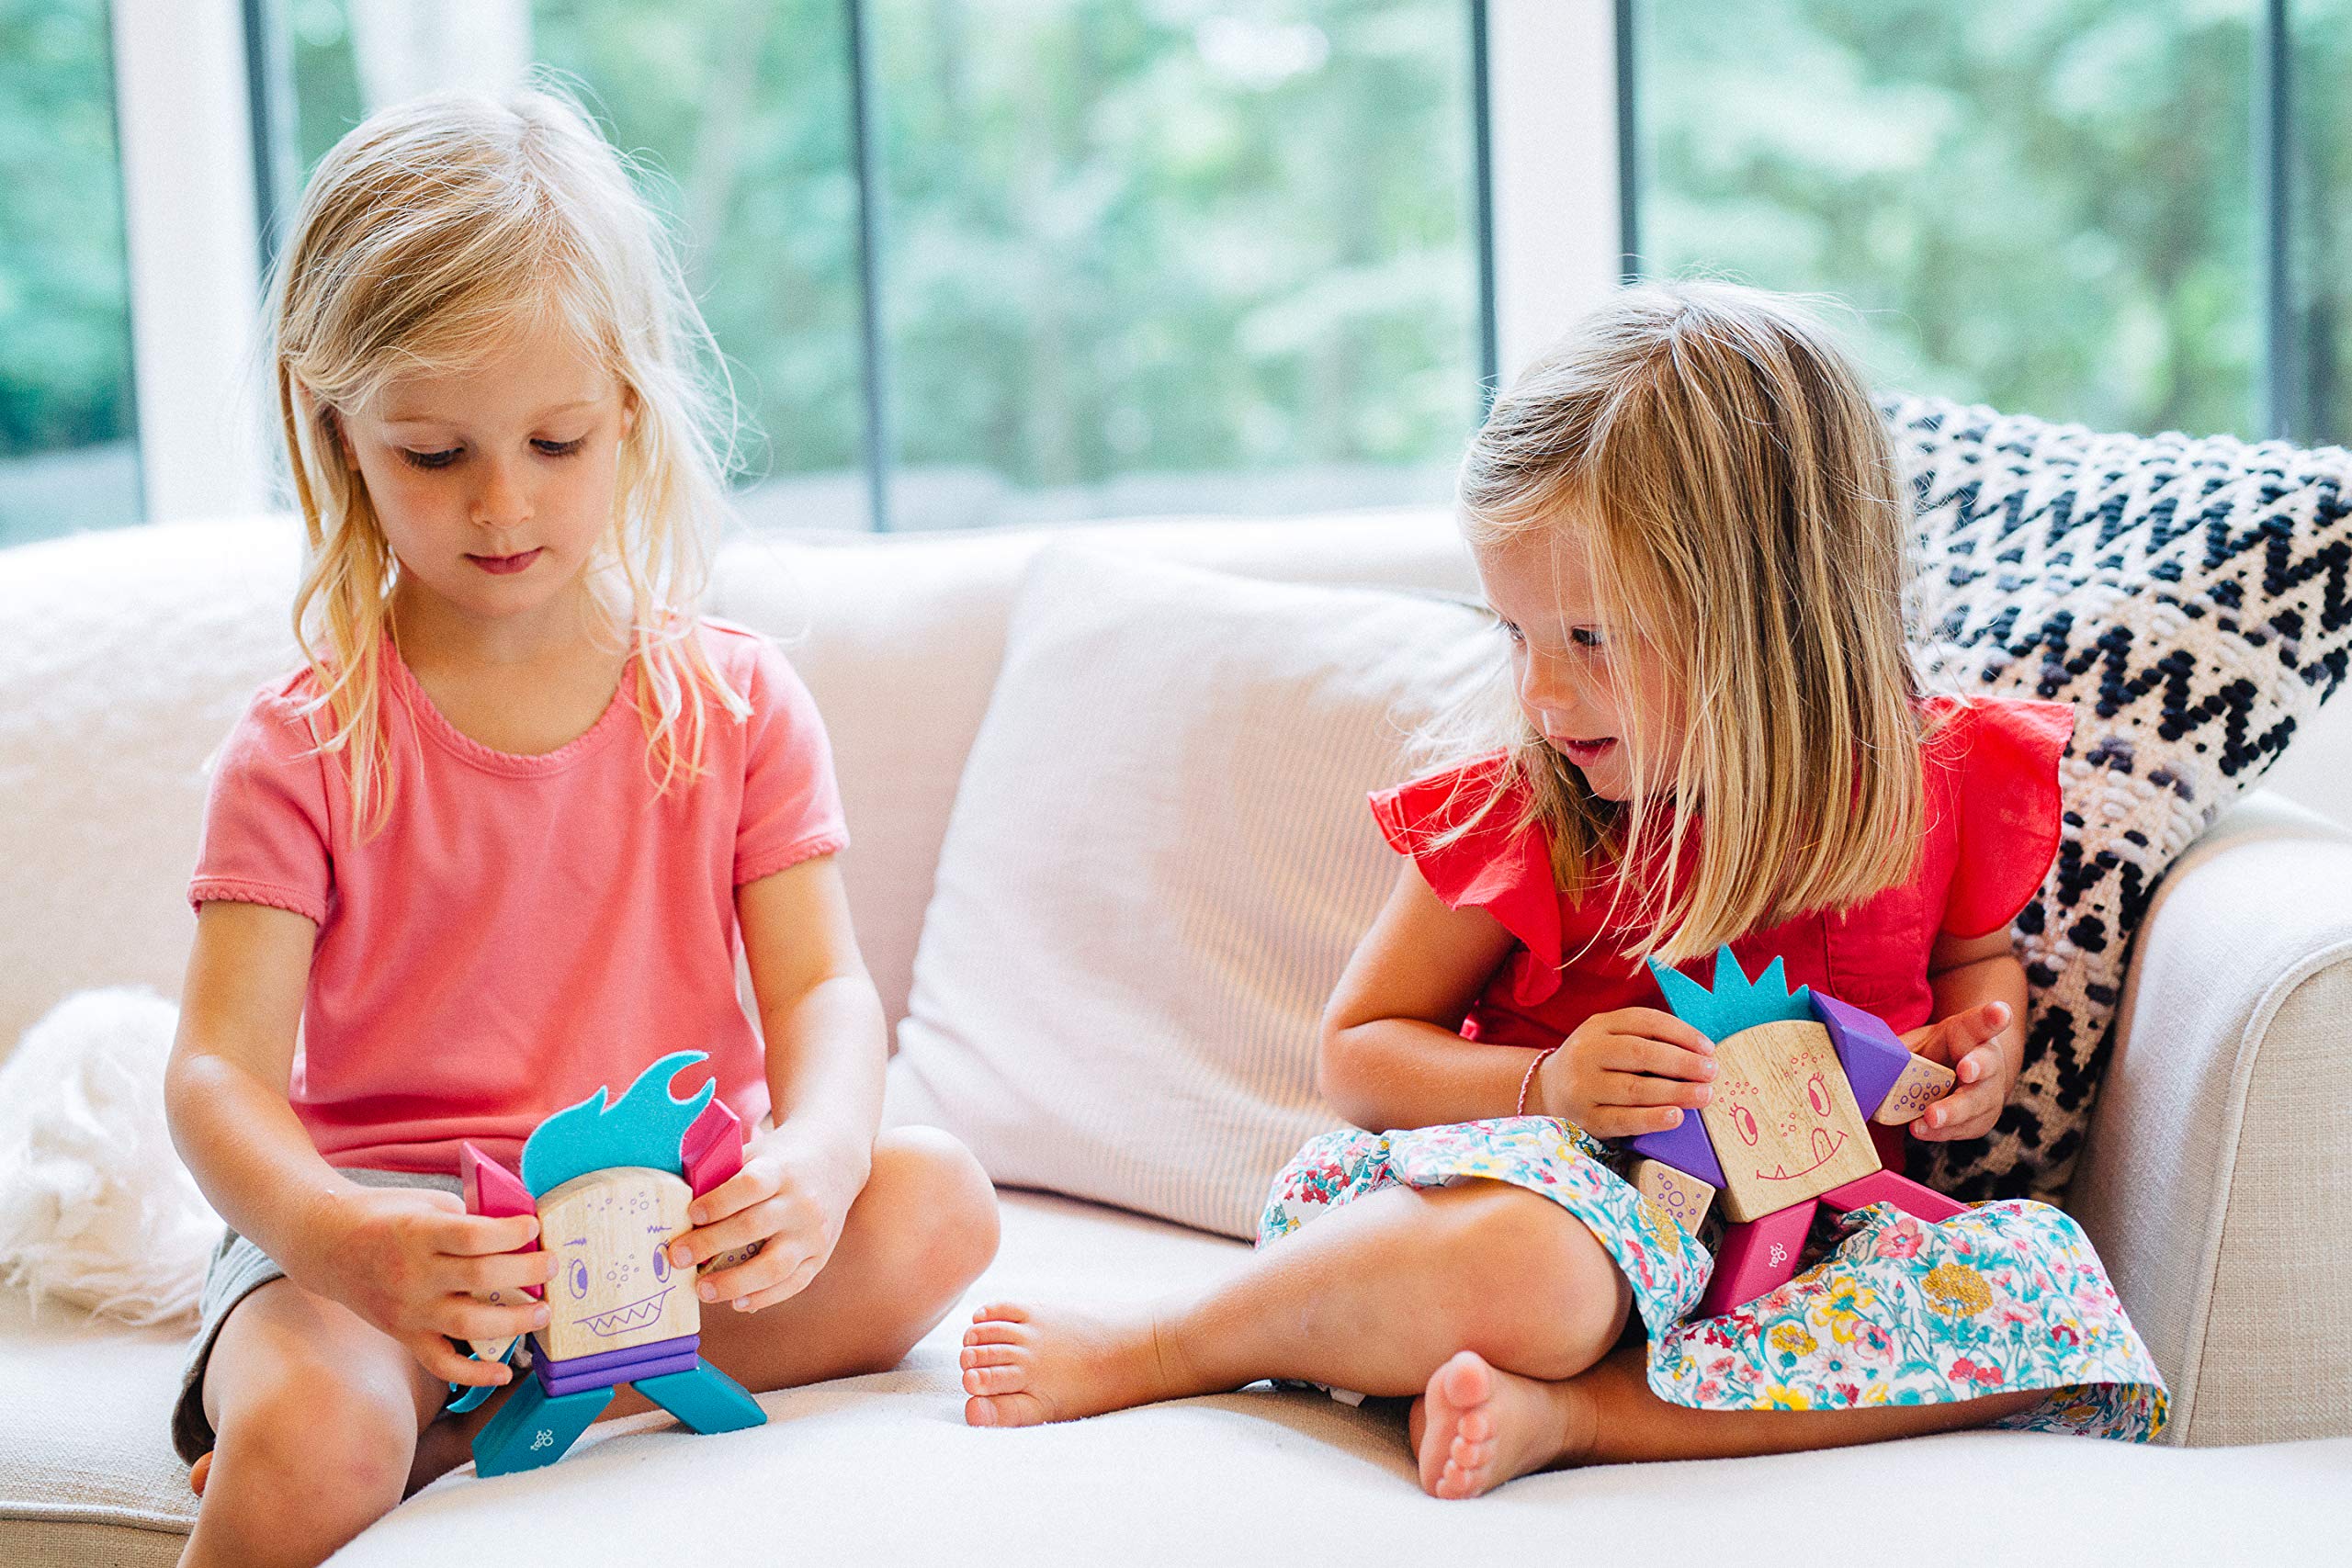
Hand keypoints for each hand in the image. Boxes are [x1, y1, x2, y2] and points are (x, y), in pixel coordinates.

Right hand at [298, 1184, 551, 1385]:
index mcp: (418, 1232)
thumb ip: (469, 1218)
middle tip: (552, 1264)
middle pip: (479, 1278)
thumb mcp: (427, 1203)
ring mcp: (407, 1310)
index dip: (511, 1232)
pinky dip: (474, 1374)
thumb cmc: (387, 1215)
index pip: (474, 1236)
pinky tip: (504, 1373)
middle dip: (526, 1272)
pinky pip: (441, 1363)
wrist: (327, 1243)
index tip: (534, 1224)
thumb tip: (521, 1233)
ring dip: (513, 1322)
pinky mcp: (404, 1334)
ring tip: (543, 1312)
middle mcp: (412, 1274)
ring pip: (467, 1324)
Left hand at [666, 1126, 868, 1313]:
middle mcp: (801, 1203)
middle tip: (677, 1257)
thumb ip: (722, 1176)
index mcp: (782, 1170)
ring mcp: (813, 1233)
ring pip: (775, 1265)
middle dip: (710, 1244)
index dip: (719, 1201)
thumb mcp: (756, 1153)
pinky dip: (764, 1298)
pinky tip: (737, 1303)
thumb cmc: (779, 1160)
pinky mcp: (821, 1255)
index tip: (691, 1214)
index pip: (751, 1185)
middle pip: (754, 1227)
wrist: (835, 1160)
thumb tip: (676, 1207)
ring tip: (702, 1290)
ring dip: (734, 1282)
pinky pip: (793, 1283)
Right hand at [1537, 1006, 1717, 1139]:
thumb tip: (1699, 1052)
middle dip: (1682, 1063)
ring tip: (1703, 1095)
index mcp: (1598, 1026)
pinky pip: (1623, 1120)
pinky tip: (1675, 1117)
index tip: (1708, 1048)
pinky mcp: (1585, 1118)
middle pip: (1640, 1054)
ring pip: (1634, 1088)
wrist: (1545, 1091)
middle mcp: (1586, 1052)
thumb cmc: (1594, 1064)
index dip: (1680, 1033)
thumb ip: (1644, 1039)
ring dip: (1675, 1092)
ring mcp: (1583, 1087)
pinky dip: (1651, 1119)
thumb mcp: (1608, 1038)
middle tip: (1711, 1072)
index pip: (1644, 1022)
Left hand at [1899, 999, 2014, 1141]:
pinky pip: (1964, 1128)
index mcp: (1970, 1033)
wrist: (1958, 1077)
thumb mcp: (1917, 1043)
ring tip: (1931, 1116)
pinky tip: (1922, 1129)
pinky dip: (1942, 1131)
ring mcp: (1989, 1092)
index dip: (1992, 1017)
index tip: (2000, 1012)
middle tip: (1965, 1070)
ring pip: (1978, 1102)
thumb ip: (1897, 1048)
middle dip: (1977, 1067)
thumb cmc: (1934, 1055)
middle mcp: (1987, 1062)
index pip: (1982, 1022)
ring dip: (1954, 1110)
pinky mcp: (1982, 1119)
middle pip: (1985, 1064)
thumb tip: (1857, 1052)